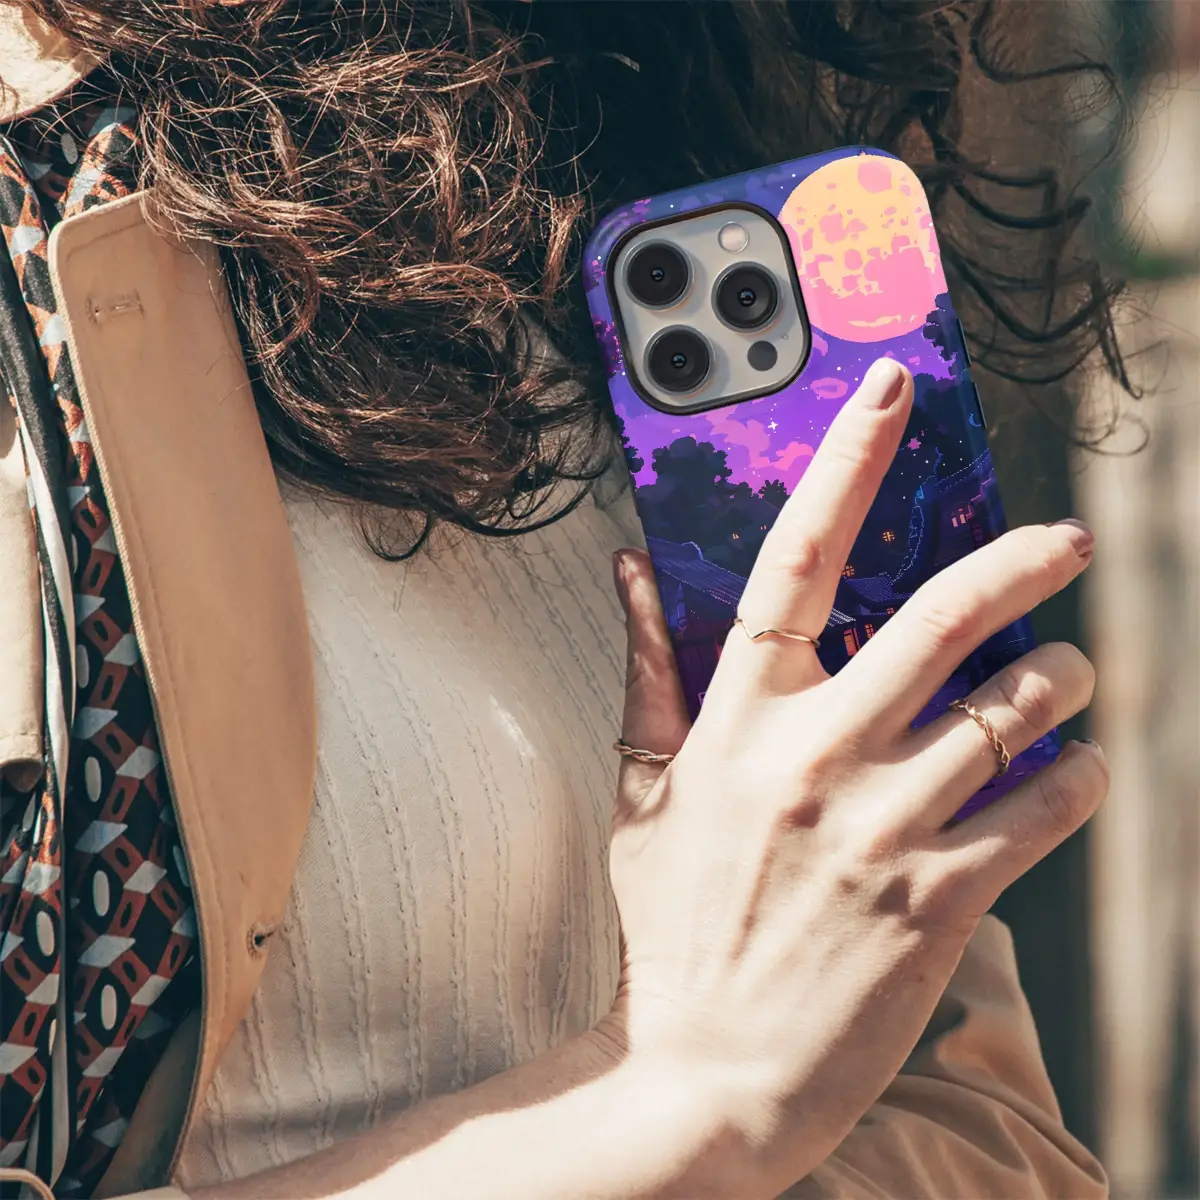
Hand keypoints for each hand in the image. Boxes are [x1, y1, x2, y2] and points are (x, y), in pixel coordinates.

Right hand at [605, 357, 1106, 1194]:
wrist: (705, 1073)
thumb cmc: (673, 926)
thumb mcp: (642, 794)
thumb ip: (646, 673)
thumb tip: (628, 569)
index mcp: (737, 721)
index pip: (794, 562)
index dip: (845, 466)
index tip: (890, 393)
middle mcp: (814, 758)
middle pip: (942, 619)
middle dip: (1022, 562)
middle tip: (1066, 541)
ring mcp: (881, 828)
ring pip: (1013, 712)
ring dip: (1064, 682)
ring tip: (1072, 678)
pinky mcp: (940, 899)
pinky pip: (1042, 809)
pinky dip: (1077, 778)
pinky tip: (1074, 771)